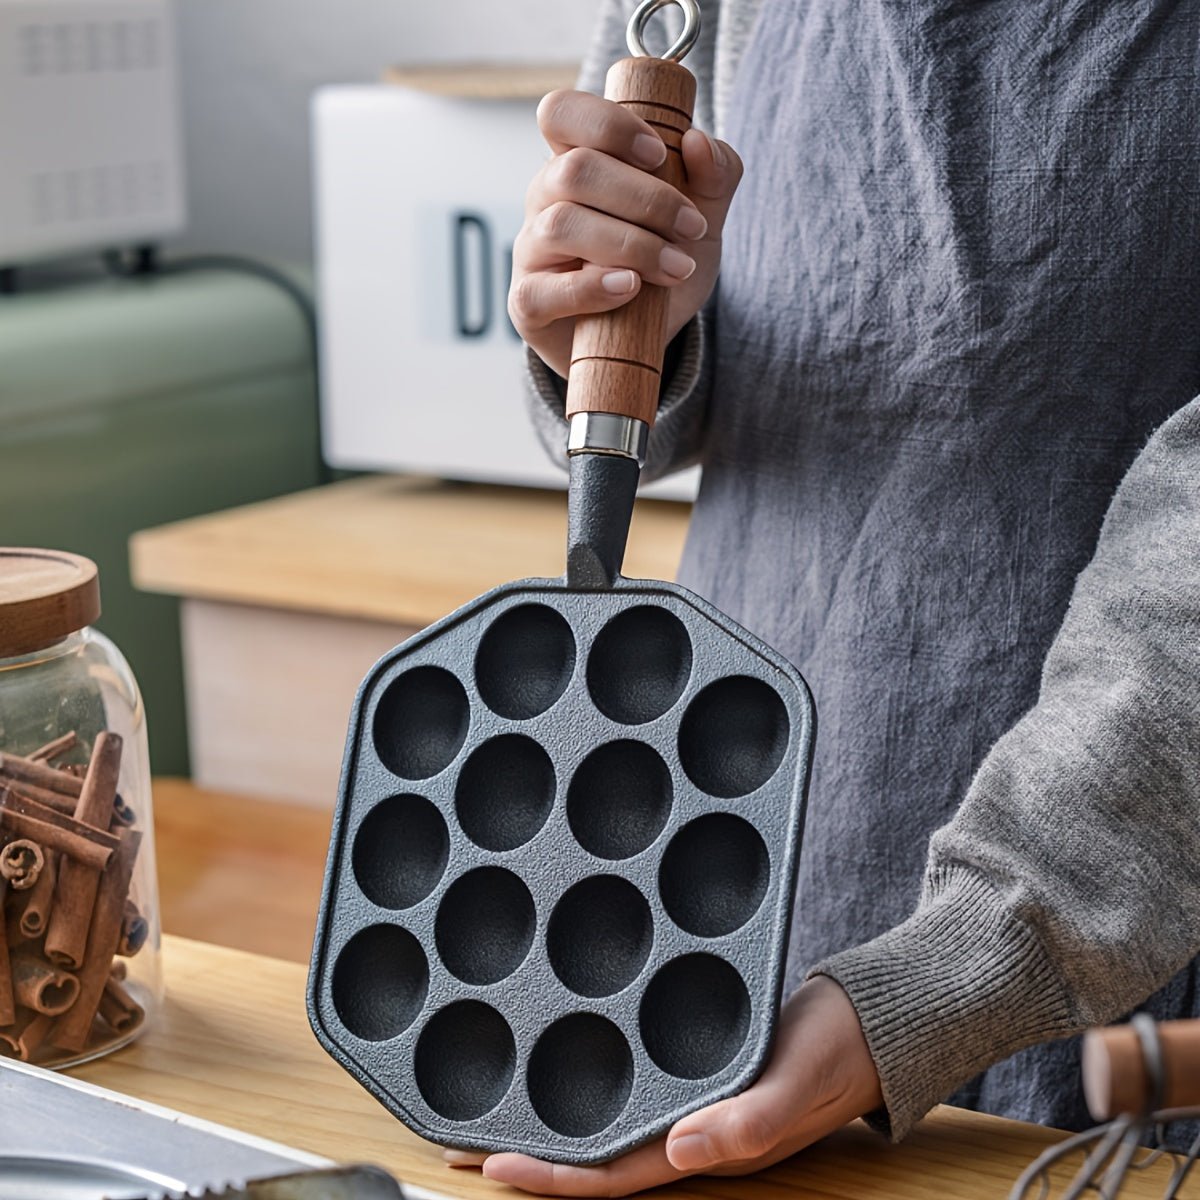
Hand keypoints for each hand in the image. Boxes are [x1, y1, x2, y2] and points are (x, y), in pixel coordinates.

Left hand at [444, 976, 883, 1196]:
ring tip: (495, 1115)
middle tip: (464, 1148)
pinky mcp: (697, 1074)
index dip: (553, 1178)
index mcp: (708, 1147)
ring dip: (552, 1126)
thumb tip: (685, 1151)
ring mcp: (694, 1107)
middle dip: (533, 1159)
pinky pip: (631, 1091)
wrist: (867, 1023)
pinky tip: (564, 1067)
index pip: (614, 1177)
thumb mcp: (795, 1083)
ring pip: (608, 1128)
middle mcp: (692, 1135)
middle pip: (597, 1161)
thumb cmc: (837, 1051)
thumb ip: (748, 1122)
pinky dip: (590, 1087)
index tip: (494, 1166)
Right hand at [508, 88, 742, 378]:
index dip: (606, 124)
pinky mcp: (528, 303)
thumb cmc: (662, 263)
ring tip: (675, 268)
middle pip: (574, 170)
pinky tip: (629, 288)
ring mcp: (531, 251)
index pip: (561, 113)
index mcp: (576, 161)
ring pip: (561, 225)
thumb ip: (714, 175)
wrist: (649, 336)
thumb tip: (698, 142)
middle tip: (691, 228)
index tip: (658, 154)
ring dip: (630, 245)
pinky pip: (543, 290)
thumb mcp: (701, 218)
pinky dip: (591, 287)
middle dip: (644, 198)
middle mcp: (545, 199)